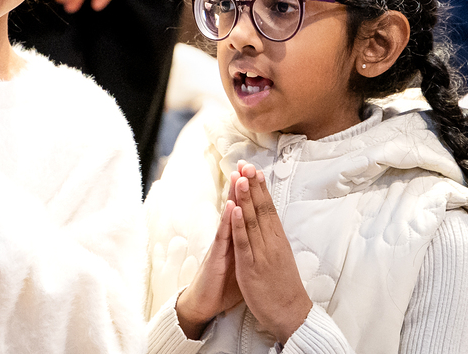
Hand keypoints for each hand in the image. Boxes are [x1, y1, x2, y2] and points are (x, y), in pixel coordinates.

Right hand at [175, 169, 242, 338]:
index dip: (253, 193)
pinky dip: (227, 220)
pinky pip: (223, 236)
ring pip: (229, 217)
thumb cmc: (224, 285)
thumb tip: (262, 241)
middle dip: (242, 186)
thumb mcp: (243, 265)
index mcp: (239, 239)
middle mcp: (229, 238)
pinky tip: (230, 206)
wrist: (205, 304)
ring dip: (234, 196)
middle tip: (246, 164)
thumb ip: (250, 249)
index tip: (258, 174)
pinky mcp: (216, 257)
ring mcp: (221, 246)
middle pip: (237, 208)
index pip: (246, 212)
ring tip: (238, 176)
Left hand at [231, 162, 312, 344]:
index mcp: (278, 239)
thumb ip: (273, 238)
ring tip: (240, 177)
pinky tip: (235, 209)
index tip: (253, 168)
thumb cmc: (283, 286)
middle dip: (252, 185)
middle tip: (246, 164)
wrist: (292, 315)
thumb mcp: (280, 256)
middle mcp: (271, 242)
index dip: (260, 188)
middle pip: (261, 209)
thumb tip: (268, 220)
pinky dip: (239, 225)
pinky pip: (244, 243)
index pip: (268, 208)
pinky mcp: (251, 267)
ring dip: (245, 198)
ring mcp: (261, 254)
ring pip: (252, 221)